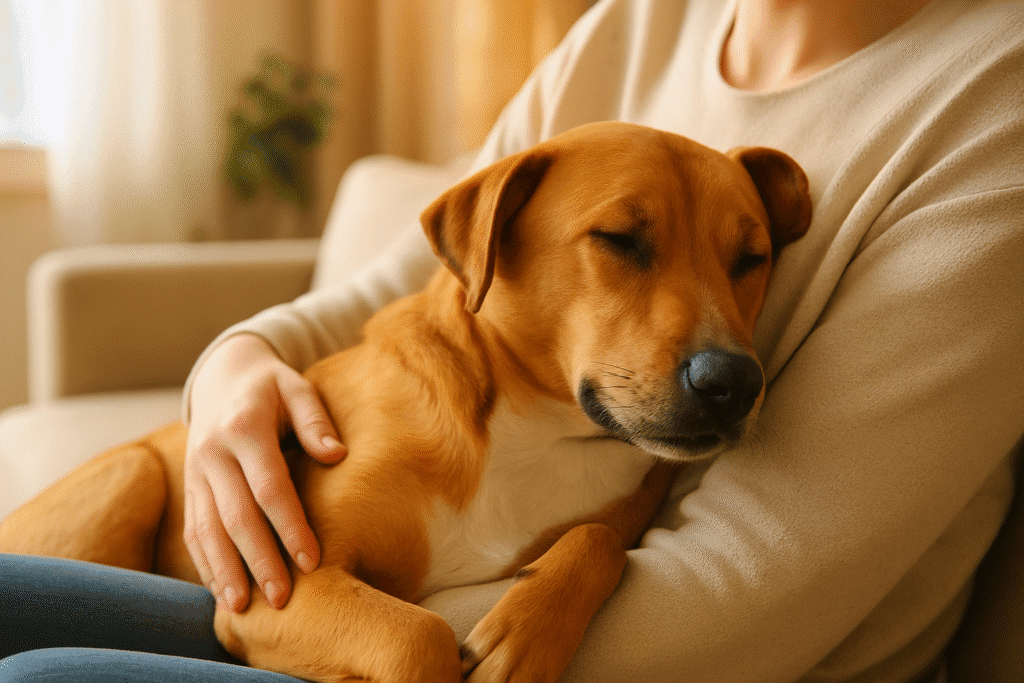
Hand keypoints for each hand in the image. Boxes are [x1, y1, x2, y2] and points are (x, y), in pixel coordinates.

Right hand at [184, 333, 345, 612]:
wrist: (223, 378)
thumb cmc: (273, 389)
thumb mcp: (297, 389)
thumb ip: (316, 420)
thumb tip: (337, 455)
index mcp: (244, 428)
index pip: (269, 487)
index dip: (290, 526)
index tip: (312, 561)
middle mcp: (212, 453)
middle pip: (235, 517)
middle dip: (258, 561)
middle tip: (282, 600)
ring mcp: (195, 473)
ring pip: (207, 530)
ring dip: (224, 572)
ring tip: (241, 609)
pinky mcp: (189, 488)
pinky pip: (193, 531)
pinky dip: (206, 564)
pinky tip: (221, 593)